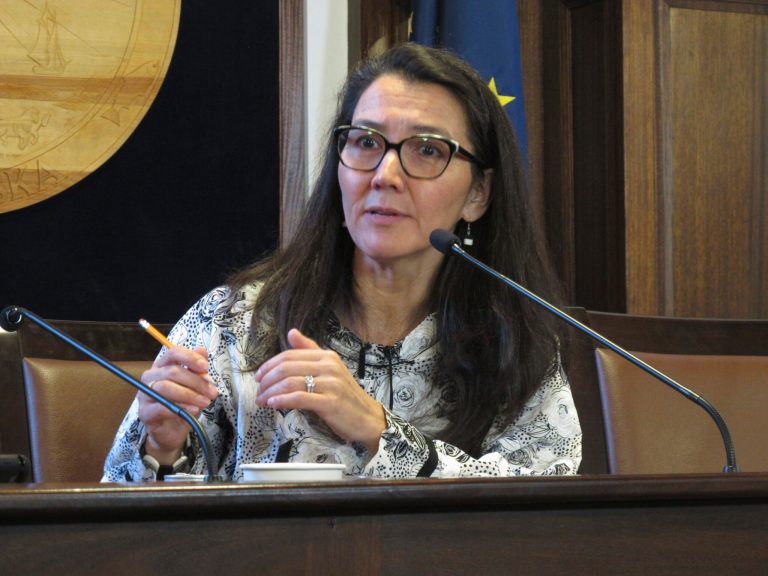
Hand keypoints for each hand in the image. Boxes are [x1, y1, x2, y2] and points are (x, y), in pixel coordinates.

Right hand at [137, 345, 217, 463]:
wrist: (173, 432)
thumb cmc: (183, 405)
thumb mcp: (195, 386)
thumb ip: (197, 369)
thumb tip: (202, 350)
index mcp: (162, 366)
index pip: (173, 353)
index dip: (189, 357)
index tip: (205, 367)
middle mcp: (150, 378)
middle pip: (172, 372)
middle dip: (196, 382)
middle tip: (211, 392)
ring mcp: (145, 395)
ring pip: (165, 388)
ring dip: (190, 395)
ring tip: (205, 402)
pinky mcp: (144, 413)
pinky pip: (161, 407)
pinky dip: (180, 408)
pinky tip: (194, 410)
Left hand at [255, 328, 385, 453]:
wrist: (367, 418)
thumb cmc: (345, 395)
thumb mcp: (329, 369)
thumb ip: (309, 351)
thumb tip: (291, 332)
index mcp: (327, 356)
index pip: (290, 355)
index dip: (269, 365)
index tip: (258, 377)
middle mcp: (329, 366)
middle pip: (287, 368)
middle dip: (266, 380)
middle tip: (258, 391)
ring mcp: (331, 384)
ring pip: (290, 383)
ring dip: (270, 392)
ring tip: (262, 401)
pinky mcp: (330, 402)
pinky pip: (300, 398)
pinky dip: (282, 400)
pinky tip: (273, 404)